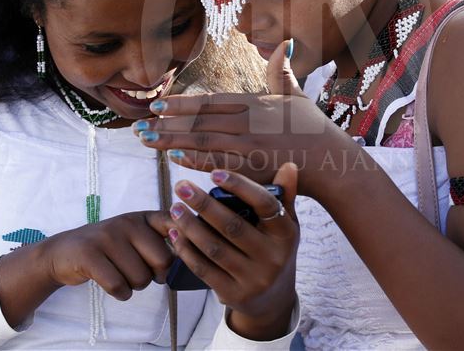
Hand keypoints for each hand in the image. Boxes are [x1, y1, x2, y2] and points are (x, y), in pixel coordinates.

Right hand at [39, 210, 173, 298]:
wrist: (63, 252)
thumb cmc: (108, 248)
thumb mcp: (133, 235)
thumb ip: (161, 239)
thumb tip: (189, 255)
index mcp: (141, 218)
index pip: (174, 224)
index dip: (184, 242)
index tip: (180, 253)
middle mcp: (126, 223)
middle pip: (163, 261)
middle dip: (155, 276)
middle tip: (139, 272)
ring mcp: (107, 238)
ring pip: (141, 278)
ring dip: (134, 286)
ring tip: (121, 274)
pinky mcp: (90, 255)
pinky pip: (118, 286)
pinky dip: (120, 293)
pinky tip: (113, 285)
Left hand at [135, 40, 359, 197]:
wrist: (332, 159)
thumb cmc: (314, 128)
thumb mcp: (296, 94)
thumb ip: (281, 71)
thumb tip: (285, 43)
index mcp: (254, 103)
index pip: (209, 102)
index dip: (180, 103)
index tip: (156, 105)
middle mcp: (248, 122)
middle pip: (199, 121)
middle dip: (166, 124)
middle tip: (138, 127)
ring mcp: (251, 146)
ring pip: (203, 141)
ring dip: (171, 141)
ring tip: (146, 142)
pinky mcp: (254, 168)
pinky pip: (220, 163)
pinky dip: (196, 161)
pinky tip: (174, 159)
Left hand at [160, 163, 299, 339]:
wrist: (274, 299)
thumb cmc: (275, 250)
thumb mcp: (285, 224)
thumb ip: (284, 195)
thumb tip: (288, 164)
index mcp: (286, 234)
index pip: (265, 205)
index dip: (240, 187)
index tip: (215, 173)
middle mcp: (273, 258)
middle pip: (233, 226)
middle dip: (203, 205)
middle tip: (182, 187)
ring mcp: (253, 279)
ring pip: (214, 249)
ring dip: (190, 226)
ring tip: (175, 208)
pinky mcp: (234, 295)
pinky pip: (204, 270)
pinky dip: (186, 250)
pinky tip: (175, 234)